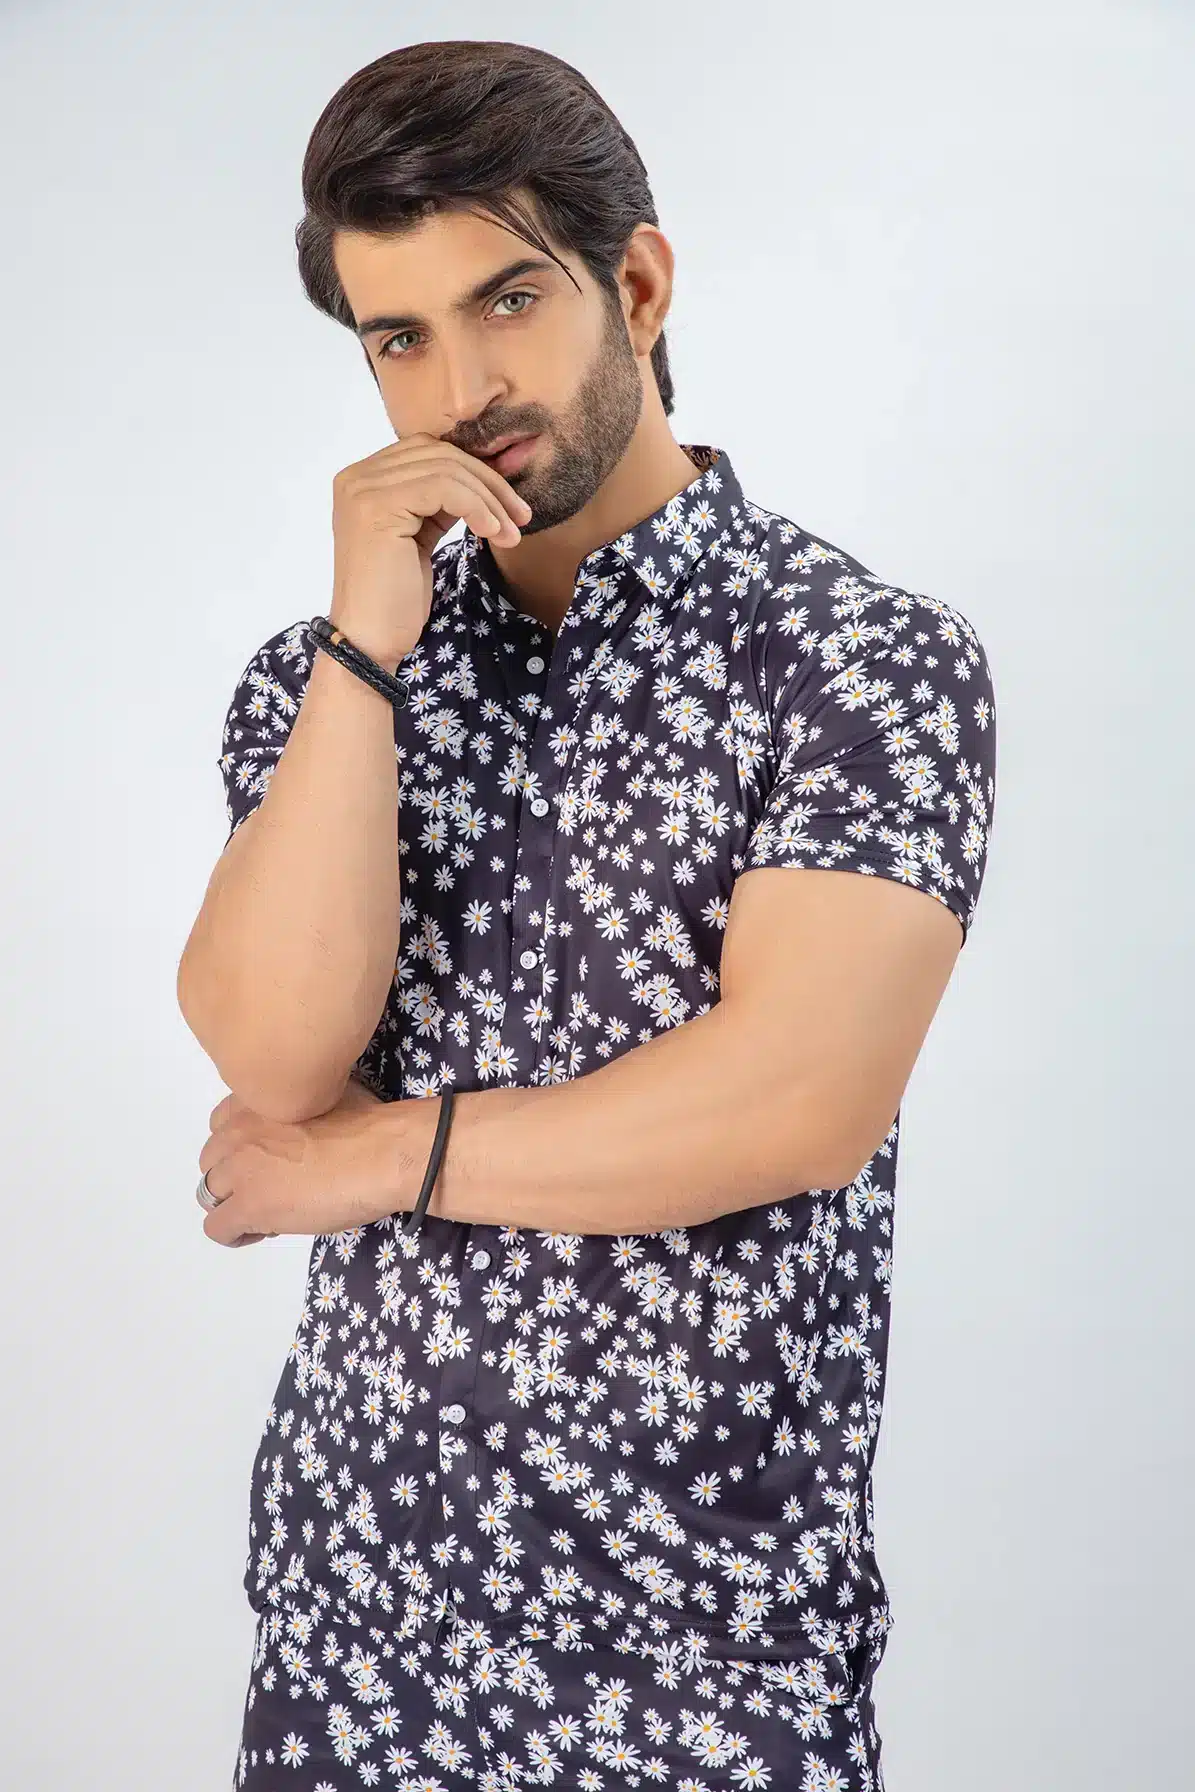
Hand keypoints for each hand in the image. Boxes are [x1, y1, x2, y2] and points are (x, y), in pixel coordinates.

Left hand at [198, 1073, 420, 1247]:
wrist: (381, 1152)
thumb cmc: (368, 1122)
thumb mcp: (324, 1093)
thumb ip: (297, 1105)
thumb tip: (308, 1121)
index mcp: (256, 1100)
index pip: (221, 1125)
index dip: (243, 1147)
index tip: (270, 1159)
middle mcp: (238, 1130)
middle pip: (212, 1162)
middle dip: (236, 1177)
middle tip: (273, 1187)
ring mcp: (240, 1169)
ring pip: (209, 1195)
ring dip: (236, 1204)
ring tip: (272, 1212)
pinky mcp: (249, 1205)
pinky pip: (218, 1228)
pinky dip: (236, 1234)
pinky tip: (265, 1231)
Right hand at [330, 432, 533, 665]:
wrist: (369, 642)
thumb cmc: (396, 598)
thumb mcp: (420, 537)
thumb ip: (436, 503)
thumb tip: (479, 478)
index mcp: (363, 479)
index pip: (429, 451)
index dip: (474, 471)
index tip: (508, 503)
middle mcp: (357, 477)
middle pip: (440, 453)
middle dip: (489, 482)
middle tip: (521, 515)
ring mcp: (363, 489)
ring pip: (446, 469)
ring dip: (490, 500)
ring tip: (511, 534)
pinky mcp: (377, 507)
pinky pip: (444, 487)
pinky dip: (477, 507)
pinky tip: (493, 533)